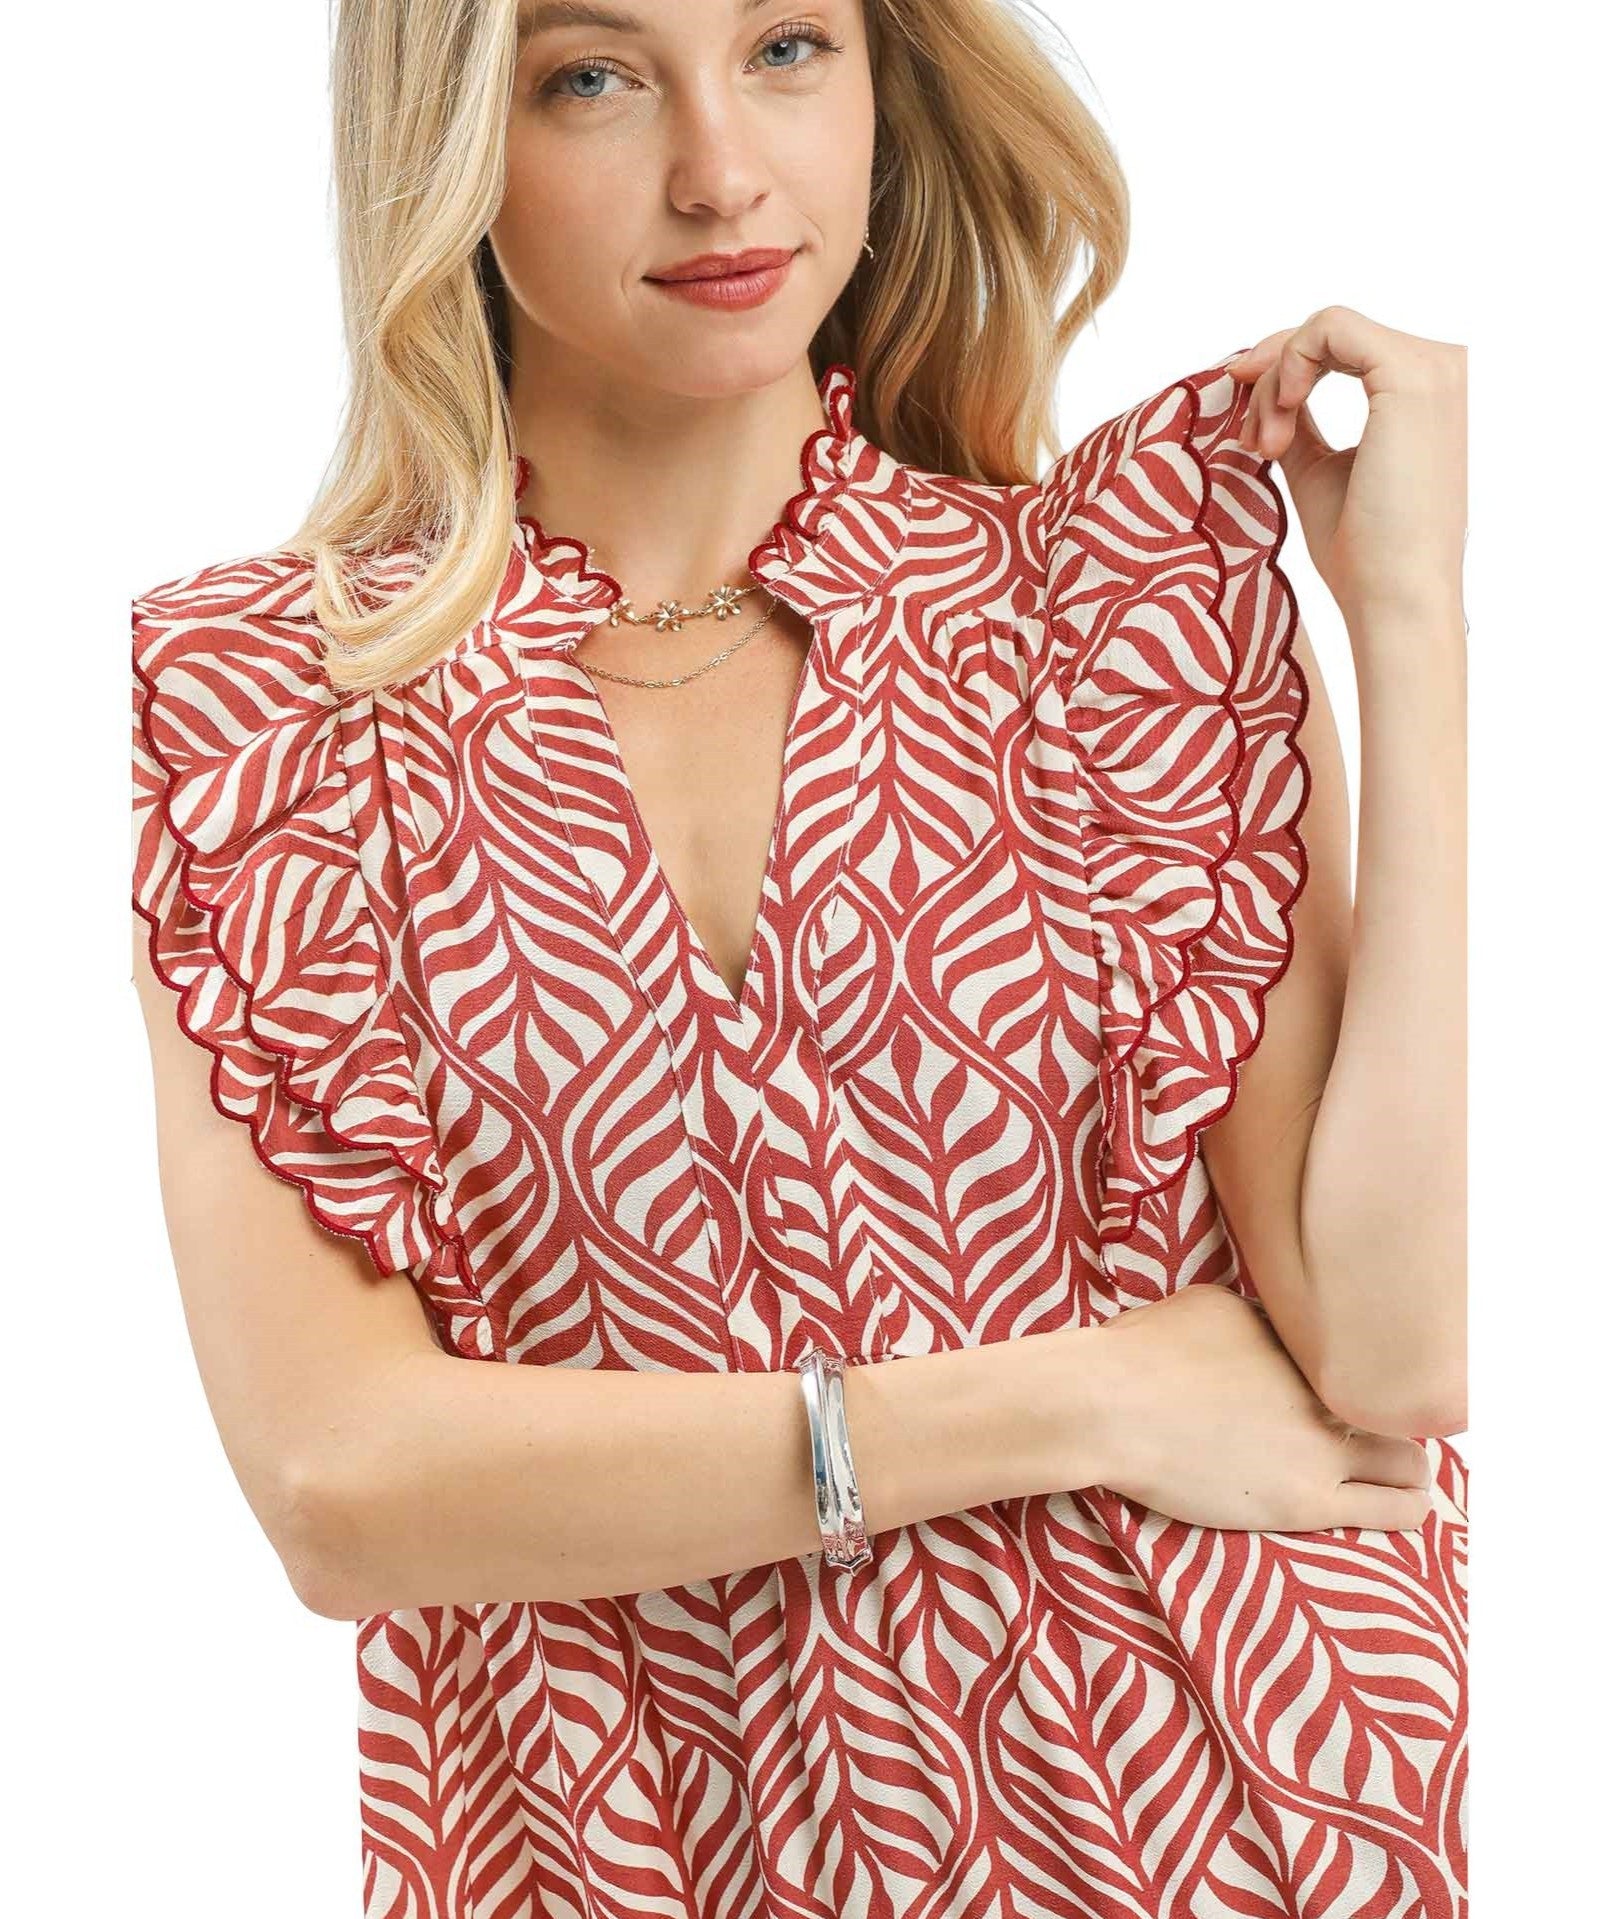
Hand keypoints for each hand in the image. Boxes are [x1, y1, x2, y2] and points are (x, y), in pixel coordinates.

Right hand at [1086, 1284, 1435, 1532]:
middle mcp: (1324, 1388)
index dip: (1372, 1374)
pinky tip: (1406, 1505)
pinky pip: (1393, 1509)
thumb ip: (1262, 1319)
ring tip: (1400, 1474)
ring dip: (1408, 1465)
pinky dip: (1406, 1505)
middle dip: (1398, 1417)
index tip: (1366, 1387)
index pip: (1369, 1355)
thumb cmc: (1139, 1352)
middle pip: (1401, 1406)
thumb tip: (1279, 1327)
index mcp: (1302, 1339)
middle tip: (1384, 1431)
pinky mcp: (1307, 1501)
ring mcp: (1321, 1446)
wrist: (1109, 1407)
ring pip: (1411, 1461)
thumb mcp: (1210, 1306)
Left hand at [1225, 306, 1466, 628]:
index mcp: (1425, 391)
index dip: (1284, 374)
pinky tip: (1281, 419)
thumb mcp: (1317, 467)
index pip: (1343, 348)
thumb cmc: (1362, 549)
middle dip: (1275, 383)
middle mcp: (1442, 368)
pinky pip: (1329, 327)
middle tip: (1258, 445)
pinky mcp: (1411, 375)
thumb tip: (1258, 382)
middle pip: (1329, 334)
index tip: (1253, 430)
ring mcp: (1434, 367)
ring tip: (1268, 447)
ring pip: (1324, 330)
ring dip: (1278, 384)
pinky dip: (1288, 366)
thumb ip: (1299, 418)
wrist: (1393, 596)